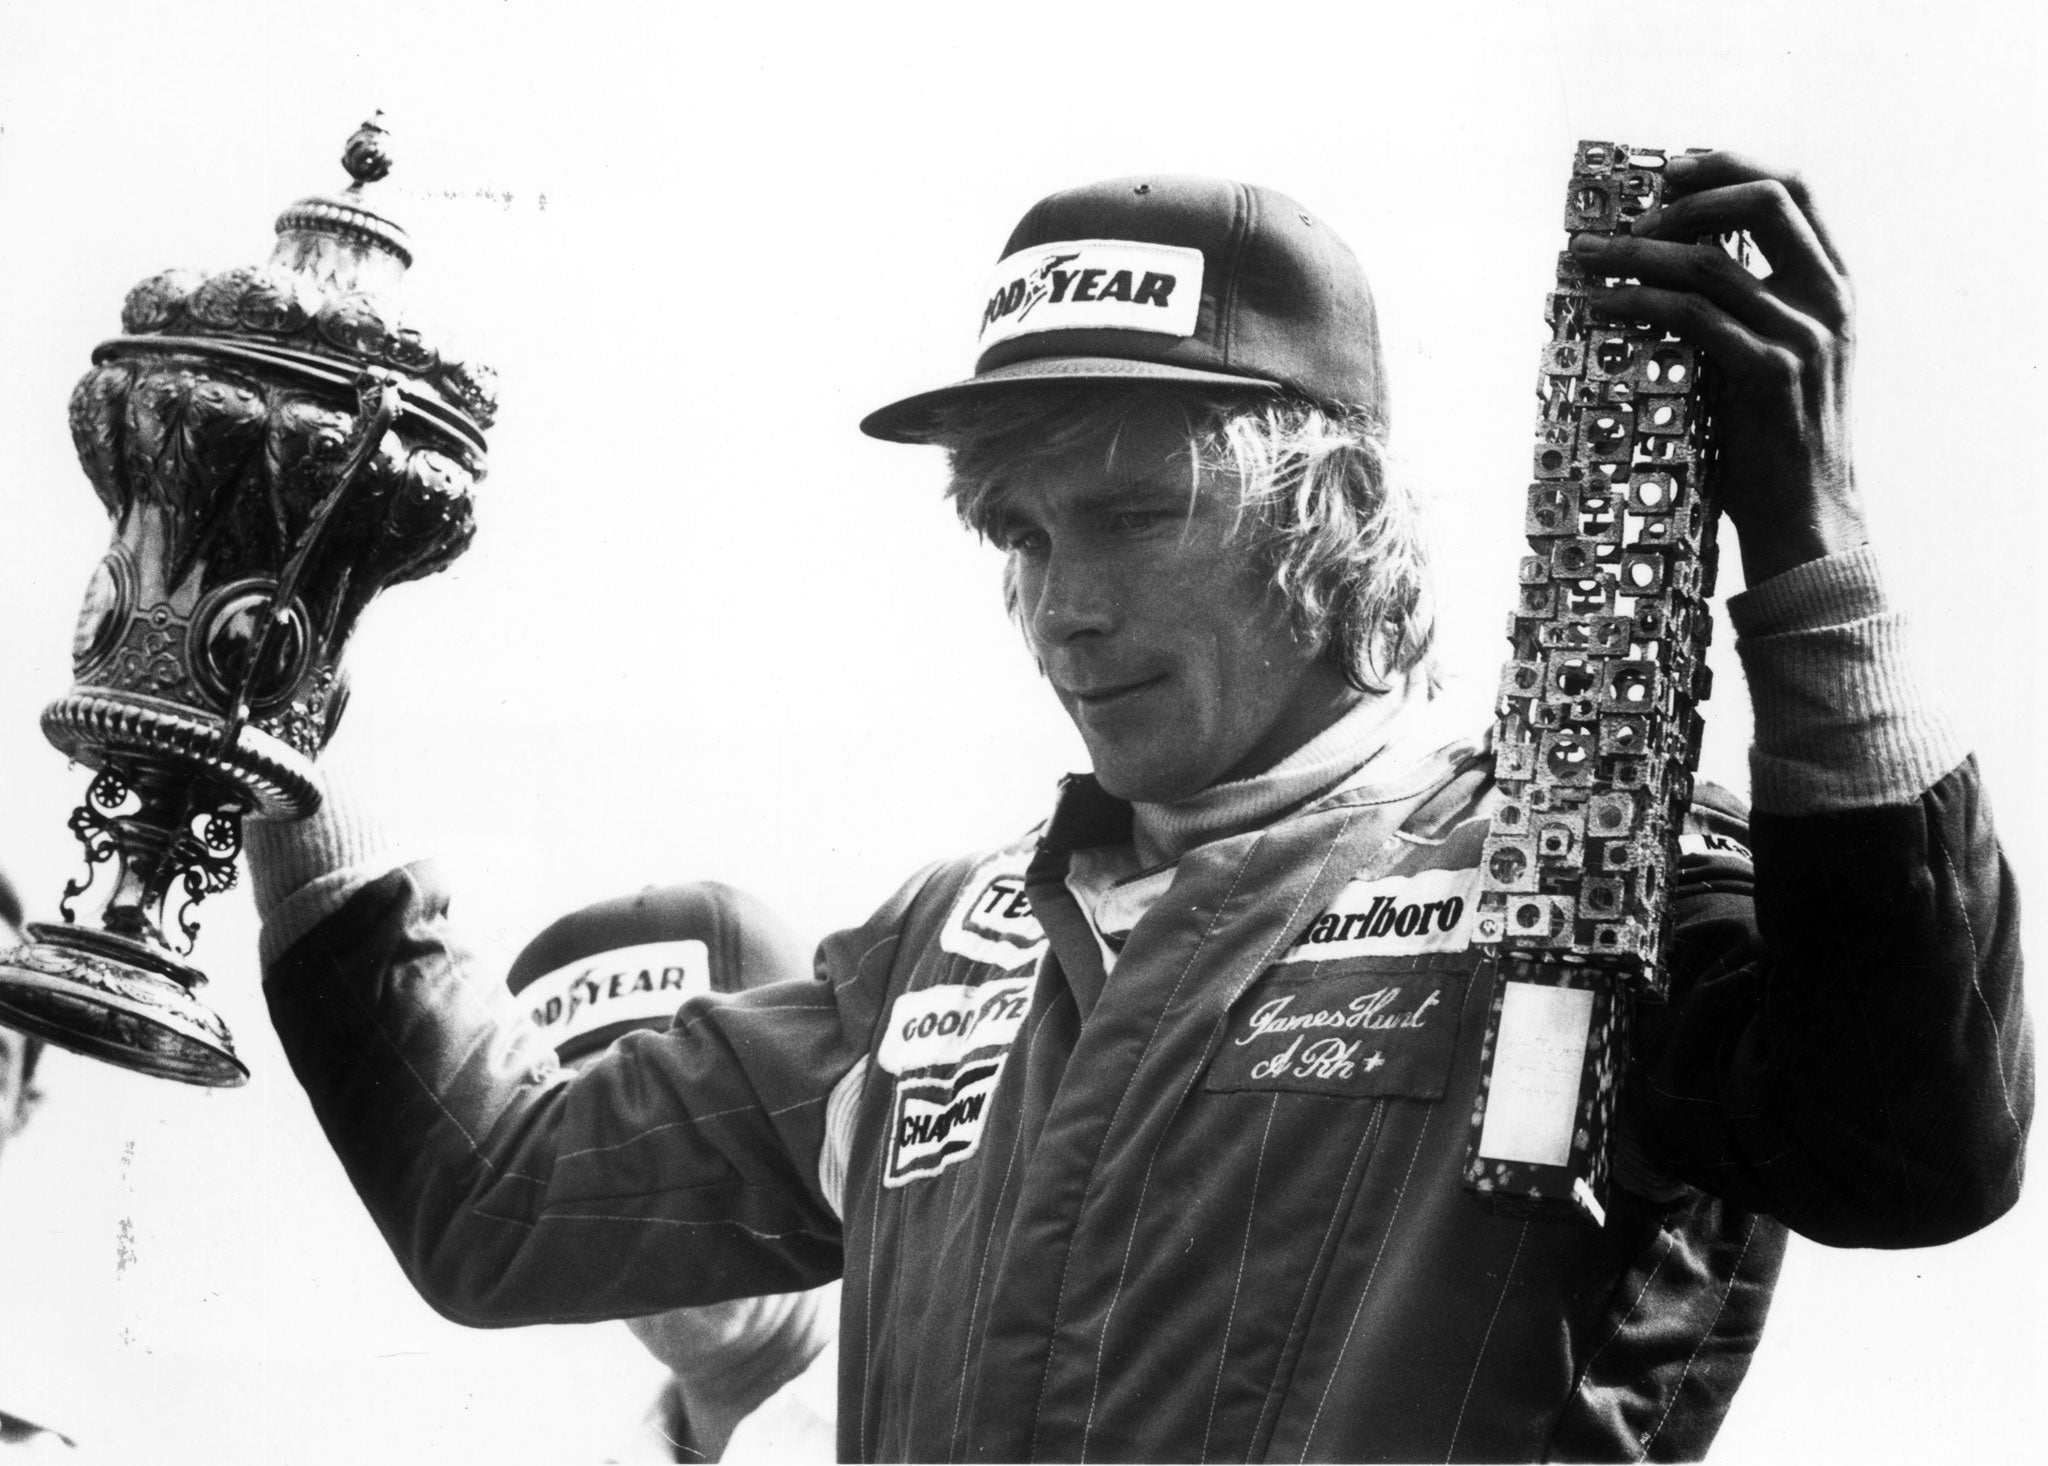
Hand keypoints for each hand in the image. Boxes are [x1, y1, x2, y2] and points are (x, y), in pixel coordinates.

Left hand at [1572, 151, 1865, 587]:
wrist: (1807, 513)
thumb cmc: (1773, 438)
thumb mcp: (1773, 354)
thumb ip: (1746, 305)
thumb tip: (1670, 263)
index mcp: (1834, 284)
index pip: (1796, 189)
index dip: (1732, 165)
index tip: (1672, 171)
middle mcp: (1828, 299)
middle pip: (1768, 199)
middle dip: (1691, 194)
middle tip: (1628, 216)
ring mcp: (1803, 335)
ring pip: (1711, 260)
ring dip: (1636, 252)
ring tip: (1584, 258)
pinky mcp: (1769, 375)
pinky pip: (1693, 317)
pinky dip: (1638, 303)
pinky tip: (1601, 307)